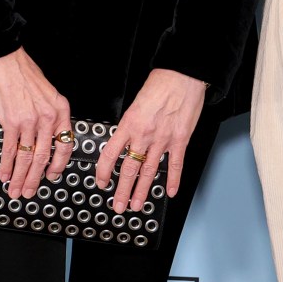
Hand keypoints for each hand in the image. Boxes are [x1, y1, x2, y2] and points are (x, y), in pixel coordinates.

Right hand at [0, 48, 71, 199]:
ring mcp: (29, 121)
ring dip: (20, 176)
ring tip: (15, 189)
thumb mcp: (48, 93)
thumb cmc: (24, 73)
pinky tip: (4, 173)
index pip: (65, 145)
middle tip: (29, 191)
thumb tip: (45, 136)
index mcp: (60, 110)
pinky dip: (6, 164)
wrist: (6, 61)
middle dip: (35, 178)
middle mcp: (47, 118)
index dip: (58, 165)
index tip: (52, 175)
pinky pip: (10, 149)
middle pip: (44, 157)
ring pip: (27, 157)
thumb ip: (49, 115)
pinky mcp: (11, 121)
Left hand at [95, 69, 204, 213]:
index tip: (101, 182)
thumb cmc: (159, 85)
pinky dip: (173, 180)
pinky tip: (170, 192)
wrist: (181, 76)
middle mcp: (144, 135)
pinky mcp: (180, 140)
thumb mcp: (135, 104)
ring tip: (137, 204)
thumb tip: (124, 140)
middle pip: (130, 169)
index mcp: (129, 124)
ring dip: (142, 191)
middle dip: (122, 190)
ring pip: (150, 171)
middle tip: (118, 205)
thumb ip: (130, 125)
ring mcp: (163, 139)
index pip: (110, 154)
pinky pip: (175, 165)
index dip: (104, 172)